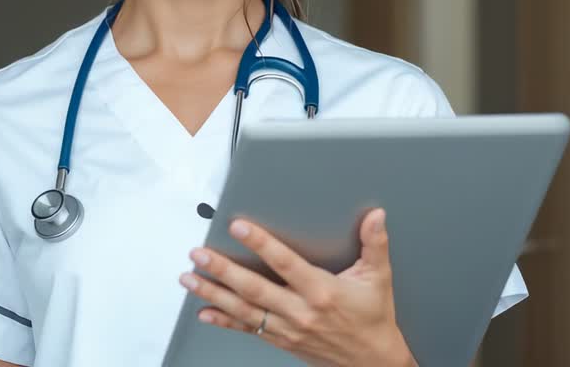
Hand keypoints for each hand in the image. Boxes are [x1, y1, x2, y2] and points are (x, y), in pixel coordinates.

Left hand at [179, 208, 415, 366]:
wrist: (372, 362)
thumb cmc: (373, 319)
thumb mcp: (378, 278)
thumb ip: (374, 244)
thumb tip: (376, 217)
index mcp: (322, 291)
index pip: (285, 263)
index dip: (260, 244)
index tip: (239, 228)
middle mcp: (301, 311)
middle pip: (254, 288)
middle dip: (223, 270)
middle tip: (200, 254)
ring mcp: (287, 328)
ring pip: (244, 310)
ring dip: (214, 293)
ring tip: (190, 278)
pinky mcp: (281, 340)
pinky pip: (247, 329)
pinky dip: (223, 321)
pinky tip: (205, 311)